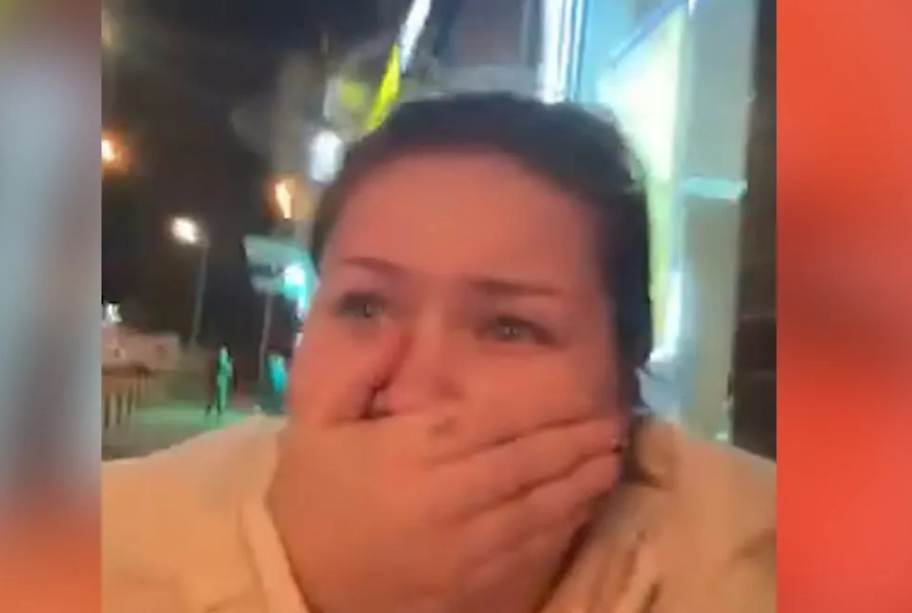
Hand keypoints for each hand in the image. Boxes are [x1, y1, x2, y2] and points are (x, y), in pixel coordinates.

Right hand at [266, 334, 622, 612]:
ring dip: (582, 484)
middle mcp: (447, 499)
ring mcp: (464, 550)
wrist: (295, 582)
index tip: (585, 394)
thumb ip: (354, 369)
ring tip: (612, 459)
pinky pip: (529, 555)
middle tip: (616, 423)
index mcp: (412, 453)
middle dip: (577, 443)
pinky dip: (561, 529)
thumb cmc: (310, 496)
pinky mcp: (470, 589)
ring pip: (539, 511)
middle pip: (528, 465)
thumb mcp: (312, 422)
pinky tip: (580, 509)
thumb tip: (398, 326)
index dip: (547, 409)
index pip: (495, 423)